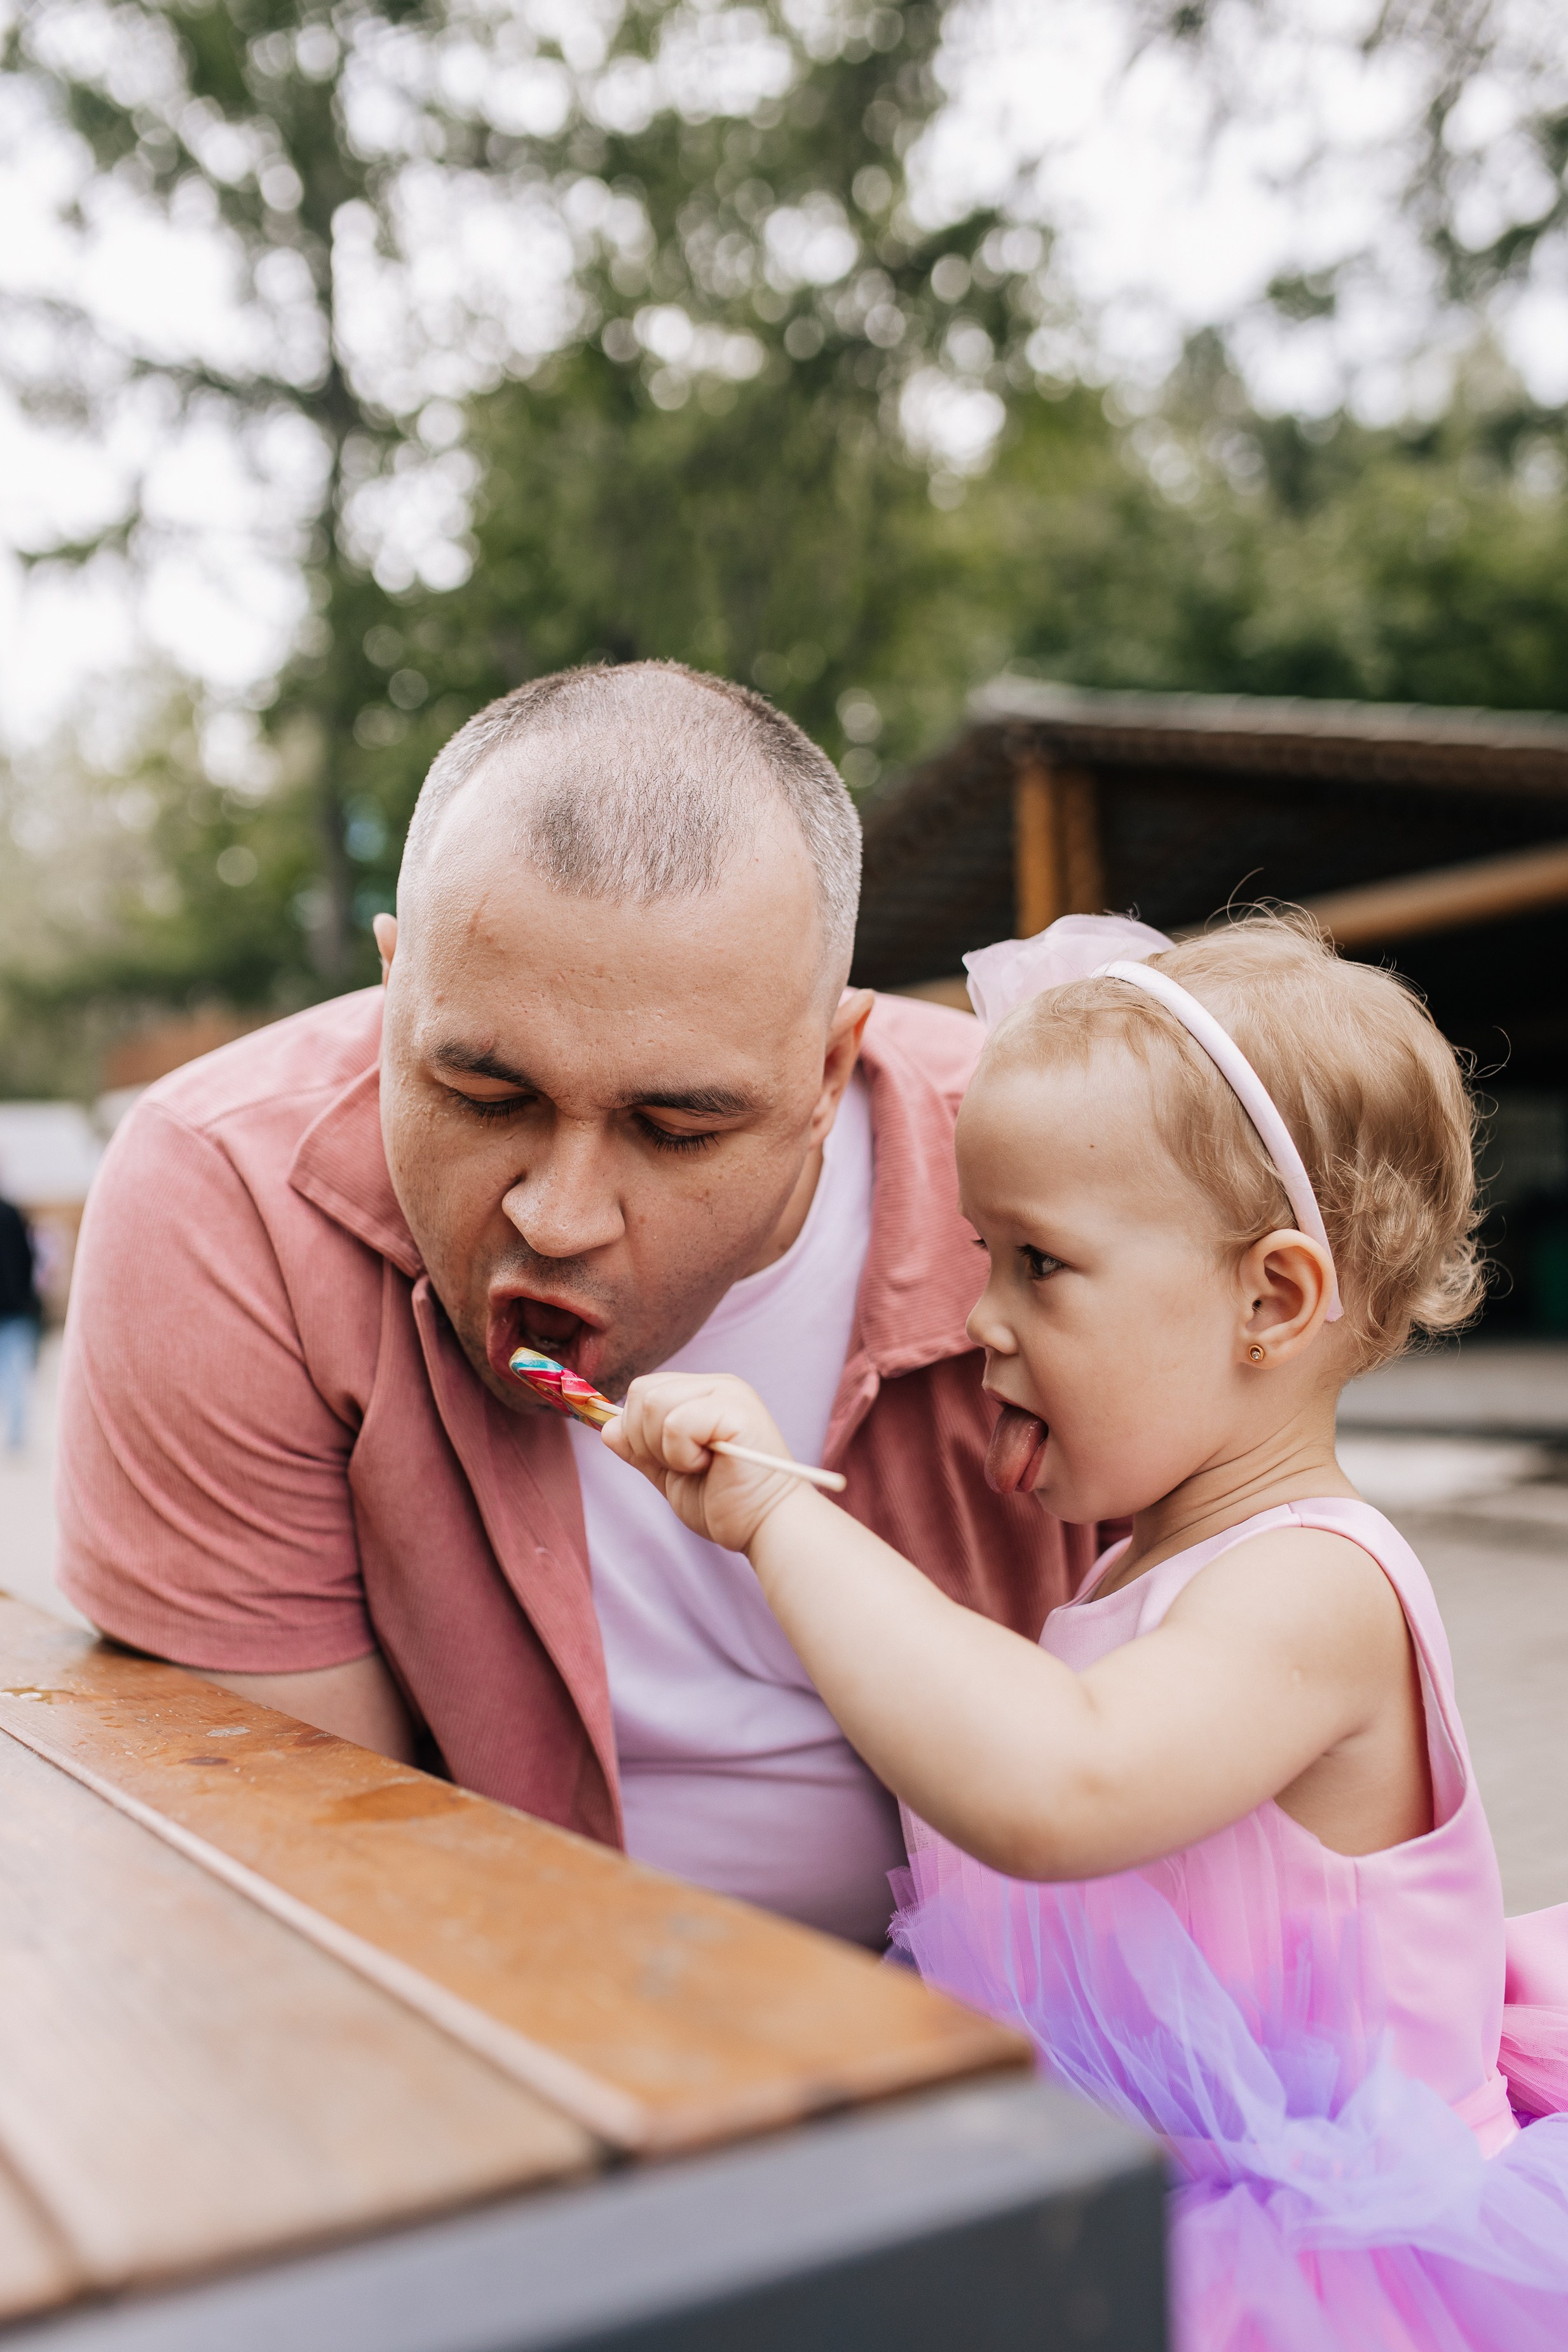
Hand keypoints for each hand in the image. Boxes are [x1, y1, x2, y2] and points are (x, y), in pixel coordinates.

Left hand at [603, 1372, 811, 1553]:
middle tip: (683, 1465)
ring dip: (664, 1449)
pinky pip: (675, 1424)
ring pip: (653, 1404)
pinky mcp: (736, 1410)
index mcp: (703, 1394)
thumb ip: (640, 1449)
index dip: (638, 1432)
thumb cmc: (725, 1504)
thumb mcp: (669, 1473)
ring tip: (697, 1466)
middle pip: (642, 1392)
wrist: (767, 1528)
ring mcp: (729, 1394)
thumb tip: (607, 1429)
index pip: (643, 1391)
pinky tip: (709, 1466)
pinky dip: (681, 1455)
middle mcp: (717, 1385)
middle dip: (645, 1440)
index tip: (669, 1462)